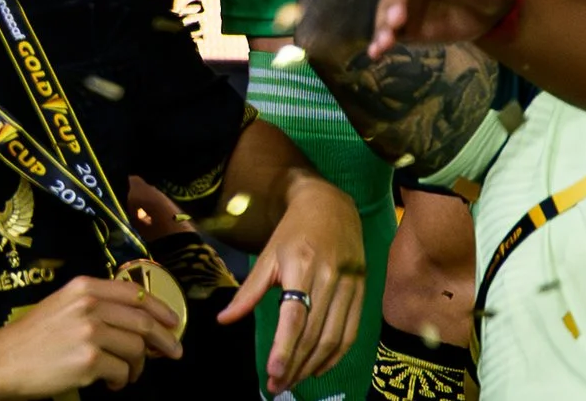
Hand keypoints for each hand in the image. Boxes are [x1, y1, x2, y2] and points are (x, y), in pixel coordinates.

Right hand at [0, 273, 180, 397]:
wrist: (3, 360)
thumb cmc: (33, 337)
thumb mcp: (64, 305)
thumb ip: (96, 305)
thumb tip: (135, 322)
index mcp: (84, 286)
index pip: (135, 293)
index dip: (160, 308)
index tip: (173, 322)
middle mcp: (90, 304)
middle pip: (142, 321)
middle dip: (164, 340)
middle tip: (173, 353)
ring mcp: (90, 332)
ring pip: (136, 349)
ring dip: (138, 366)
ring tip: (127, 374)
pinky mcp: (88, 361)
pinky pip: (122, 371)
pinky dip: (122, 380)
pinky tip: (112, 383)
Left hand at [225, 172, 365, 395]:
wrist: (330, 203)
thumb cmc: (293, 231)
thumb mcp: (268, 255)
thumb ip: (249, 292)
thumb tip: (223, 320)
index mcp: (301, 264)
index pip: (295, 316)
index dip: (285, 348)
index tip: (272, 374)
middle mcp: (329, 276)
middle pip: (313, 333)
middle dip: (294, 365)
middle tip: (276, 386)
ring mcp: (349, 284)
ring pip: (333, 337)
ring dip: (313, 366)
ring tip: (294, 382)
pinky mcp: (362, 290)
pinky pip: (351, 332)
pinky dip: (335, 356)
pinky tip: (318, 368)